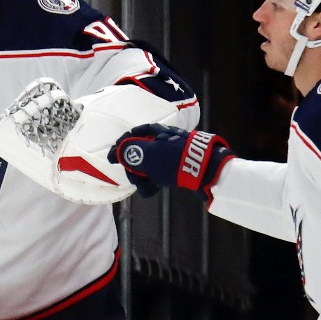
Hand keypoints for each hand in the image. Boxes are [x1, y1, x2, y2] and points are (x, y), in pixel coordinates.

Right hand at [107, 123, 234, 201]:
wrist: (208, 169)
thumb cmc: (175, 160)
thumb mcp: (149, 154)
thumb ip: (130, 151)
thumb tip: (118, 150)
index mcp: (156, 131)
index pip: (132, 135)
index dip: (121, 146)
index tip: (113, 158)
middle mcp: (164, 138)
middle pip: (140, 151)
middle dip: (134, 167)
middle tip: (135, 179)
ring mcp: (173, 152)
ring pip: (150, 163)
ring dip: (144, 177)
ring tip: (147, 188)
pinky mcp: (181, 164)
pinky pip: (162, 171)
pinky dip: (156, 179)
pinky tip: (156, 188)